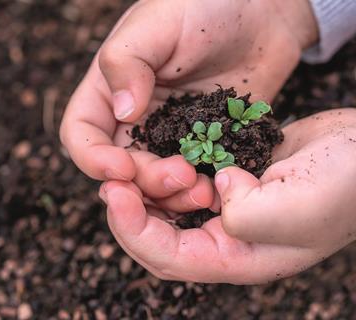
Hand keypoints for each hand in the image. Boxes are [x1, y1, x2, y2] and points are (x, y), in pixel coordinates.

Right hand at [60, 0, 317, 210]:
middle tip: (180, 176)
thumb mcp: (157, 23)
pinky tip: (218, 189)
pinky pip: (194, 177)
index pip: (81, 134)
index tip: (122, 168)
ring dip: (171, 195)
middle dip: (143, 181)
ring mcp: (170, 135)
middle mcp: (134, 118)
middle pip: (120, 168)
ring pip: (155, 182)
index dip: (93, 159)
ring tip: (202, 189)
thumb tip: (122, 113)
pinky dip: (200, 190)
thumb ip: (127, 63)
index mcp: (109, 90)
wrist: (262, 10)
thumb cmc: (204, 5)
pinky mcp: (203, 144)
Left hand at [100, 109, 355, 283]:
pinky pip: (186, 186)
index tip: (114, 193)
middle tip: (110, 181)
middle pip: (159, 239)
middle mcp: (228, 241)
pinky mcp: (230, 183)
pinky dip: (167, 175)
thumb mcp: (293, 210)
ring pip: (168, 212)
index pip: (169, 257)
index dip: (134, 229)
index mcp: (238, 259)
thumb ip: (244, 214)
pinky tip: (159, 157)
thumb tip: (216, 190)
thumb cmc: (343, 186)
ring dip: (146, 193)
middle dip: (130, 213)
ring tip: (131, 168)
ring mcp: (228, 211)